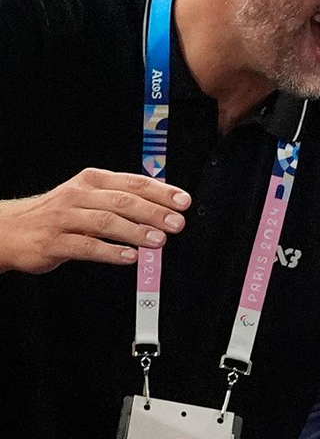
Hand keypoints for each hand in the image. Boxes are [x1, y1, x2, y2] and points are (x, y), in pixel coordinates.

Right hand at [0, 168, 190, 273]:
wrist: (10, 228)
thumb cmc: (58, 213)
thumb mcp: (88, 197)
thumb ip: (121, 200)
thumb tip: (163, 209)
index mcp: (93, 181)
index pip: (133, 182)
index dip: (161, 192)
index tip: (183, 202)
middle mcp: (79, 195)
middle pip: (123, 201)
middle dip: (154, 212)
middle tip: (177, 224)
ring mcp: (64, 218)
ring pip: (106, 222)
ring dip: (136, 232)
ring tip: (159, 241)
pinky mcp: (54, 242)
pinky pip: (86, 246)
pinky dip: (111, 252)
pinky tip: (130, 257)